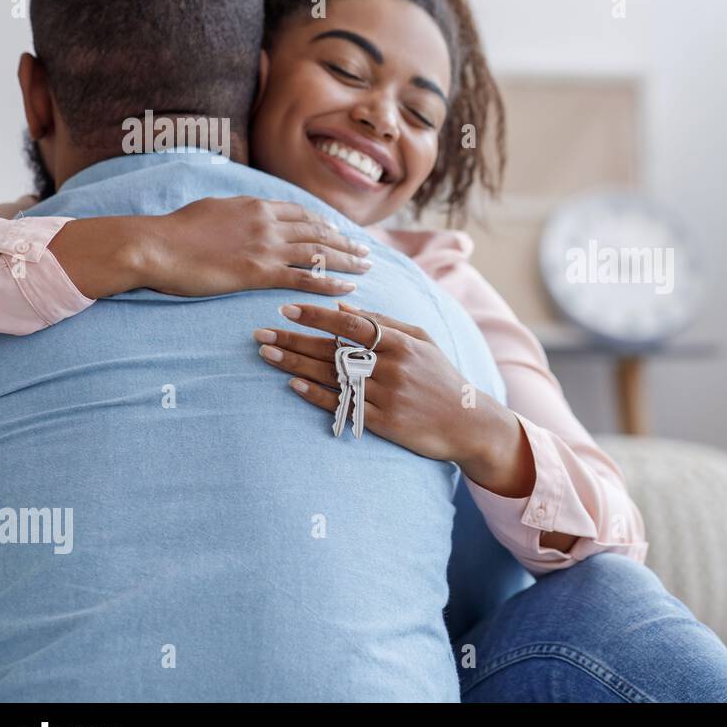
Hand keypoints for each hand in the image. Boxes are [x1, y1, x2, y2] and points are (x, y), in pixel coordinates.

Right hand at [56, 196, 372, 298]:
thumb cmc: (174, 231)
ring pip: (319, 252)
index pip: (301, 213)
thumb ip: (236, 212)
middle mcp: (267, 222)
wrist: (154, 245)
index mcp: (255, 205)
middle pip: (318, 232)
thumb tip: (243, 213)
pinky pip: (306, 277)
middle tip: (366, 250)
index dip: (324, 223)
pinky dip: (331, 282)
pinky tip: (348, 287)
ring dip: (347, 260)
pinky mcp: (260, 272)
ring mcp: (266, 247)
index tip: (338, 231)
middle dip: (345, 241)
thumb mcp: (211, 209)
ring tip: (366, 267)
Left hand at [255, 301, 530, 493]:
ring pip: (331, 377)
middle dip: (293, 339)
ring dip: (295, 364)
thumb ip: (385, 322)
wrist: (467, 423)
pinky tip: (292, 383)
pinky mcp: (383, 423)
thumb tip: (344, 303)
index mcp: (401, 343)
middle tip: (259, 332)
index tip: (286, 308)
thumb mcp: (422, 341)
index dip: (317, 315)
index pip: (351, 323)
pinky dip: (316, 395)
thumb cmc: (441, 377)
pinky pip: (342, 405)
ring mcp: (386, 396)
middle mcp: (391, 368)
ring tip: (266, 353)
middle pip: (332, 350)